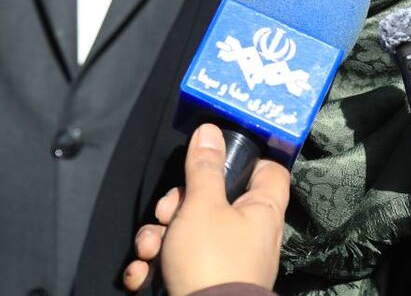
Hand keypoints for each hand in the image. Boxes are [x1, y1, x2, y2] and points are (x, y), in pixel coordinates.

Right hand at [123, 124, 289, 294]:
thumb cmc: (212, 260)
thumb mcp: (203, 205)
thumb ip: (203, 167)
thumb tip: (210, 130)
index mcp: (260, 209)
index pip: (267, 170)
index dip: (243, 158)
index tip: (214, 157)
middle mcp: (247, 233)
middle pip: (212, 201)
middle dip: (177, 205)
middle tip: (167, 212)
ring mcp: (226, 260)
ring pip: (187, 232)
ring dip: (158, 237)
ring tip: (149, 249)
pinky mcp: (202, 283)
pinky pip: (178, 263)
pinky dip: (155, 266)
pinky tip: (143, 271)